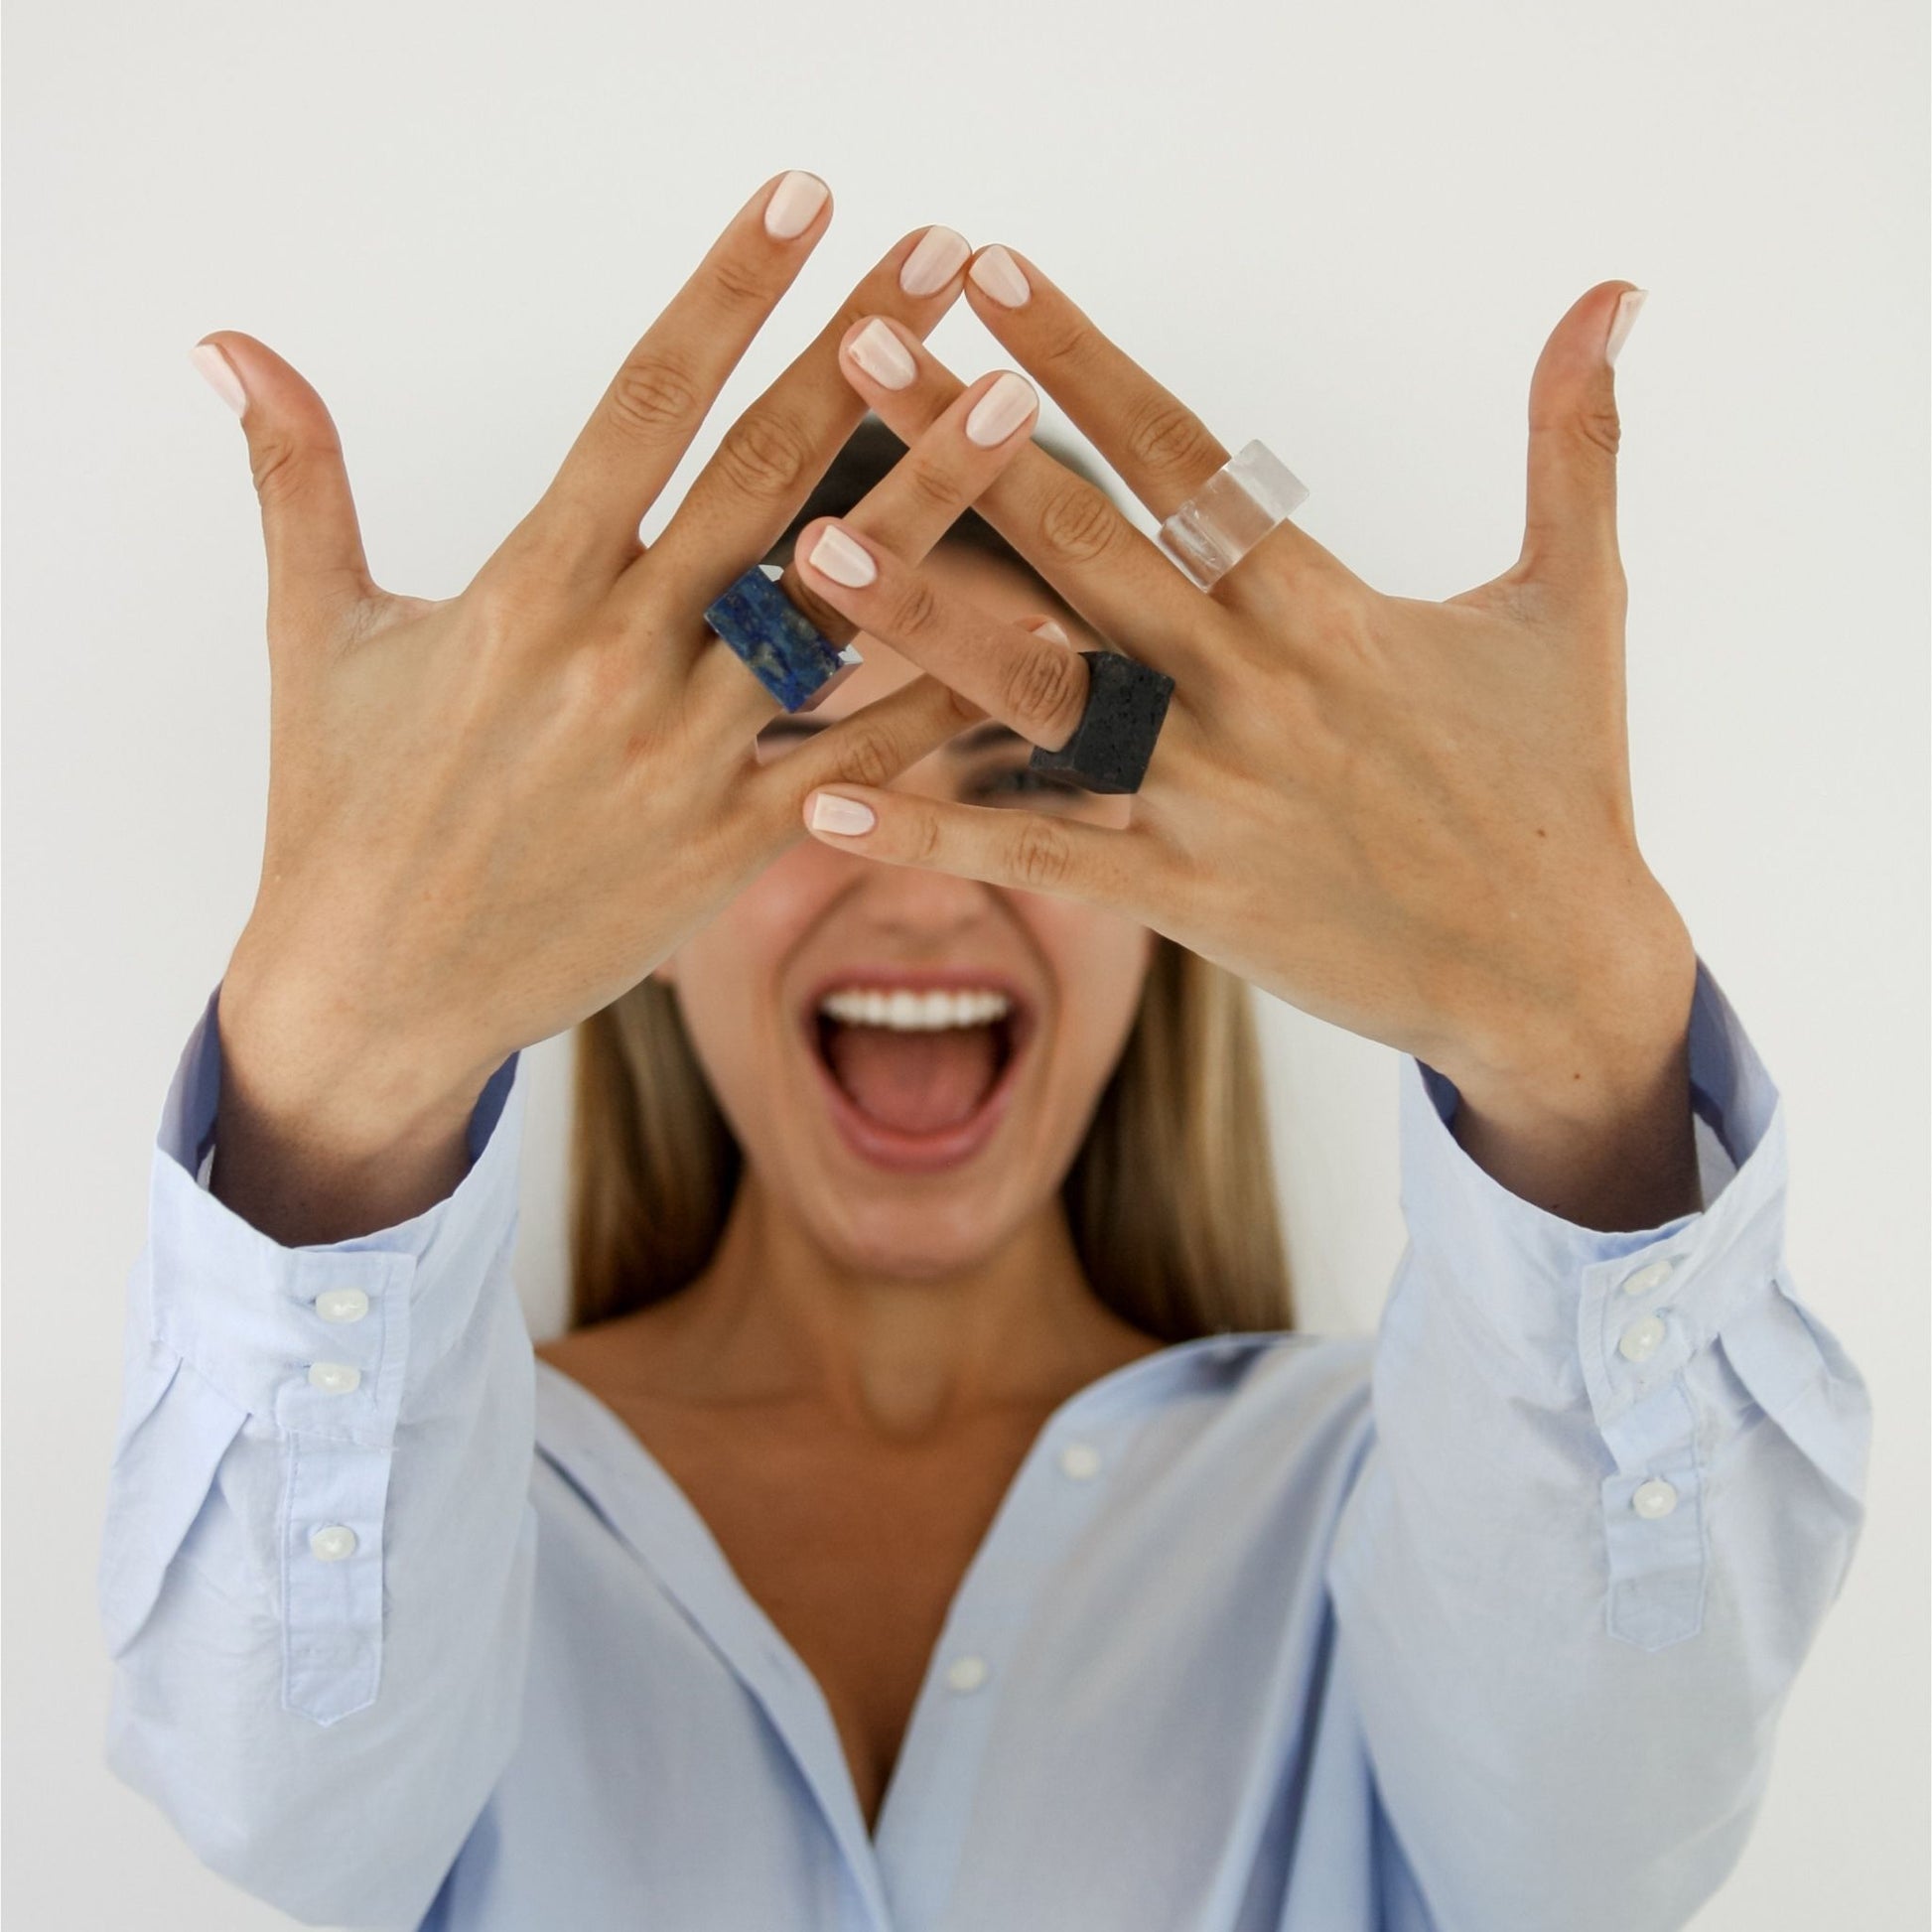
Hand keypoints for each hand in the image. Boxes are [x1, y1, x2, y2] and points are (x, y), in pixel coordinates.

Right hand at [201, 178, 1043, 1152]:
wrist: (378, 992)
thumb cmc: (343, 810)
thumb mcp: (318, 635)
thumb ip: (298, 481)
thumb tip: (225, 344)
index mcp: (523, 592)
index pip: (642, 407)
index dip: (727, 293)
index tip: (801, 199)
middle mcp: (616, 663)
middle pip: (762, 482)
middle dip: (857, 357)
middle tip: (942, 259)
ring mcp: (685, 758)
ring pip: (835, 613)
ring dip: (933, 505)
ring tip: (1012, 401)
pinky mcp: (733, 848)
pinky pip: (861, 763)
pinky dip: (944, 700)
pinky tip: (1027, 630)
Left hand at [788, 256, 1697, 1115]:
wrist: (1557, 974)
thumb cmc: (1560, 786)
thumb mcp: (1579, 599)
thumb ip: (1574, 443)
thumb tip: (1616, 293)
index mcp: (1326, 608)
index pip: (1184, 457)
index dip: (1084, 358)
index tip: (993, 276)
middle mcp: (1254, 689)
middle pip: (1087, 548)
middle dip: (969, 446)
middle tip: (861, 355)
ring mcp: (1212, 798)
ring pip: (1045, 695)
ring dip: (926, 619)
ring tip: (813, 548)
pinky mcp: (1187, 900)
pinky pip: (1041, 858)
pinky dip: (935, 829)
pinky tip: (823, 797)